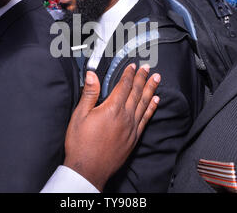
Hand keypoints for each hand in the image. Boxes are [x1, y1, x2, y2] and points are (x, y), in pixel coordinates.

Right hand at [63, 64, 160, 190]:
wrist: (89, 170)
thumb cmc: (81, 144)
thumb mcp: (79, 116)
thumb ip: (89, 94)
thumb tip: (92, 75)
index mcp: (111, 109)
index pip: (124, 86)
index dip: (129, 74)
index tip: (133, 66)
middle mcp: (125, 117)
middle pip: (136, 92)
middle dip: (142, 78)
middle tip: (148, 68)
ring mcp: (131, 128)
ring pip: (144, 104)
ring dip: (151, 89)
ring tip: (157, 79)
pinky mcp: (134, 138)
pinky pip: (146, 119)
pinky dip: (152, 108)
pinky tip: (156, 101)